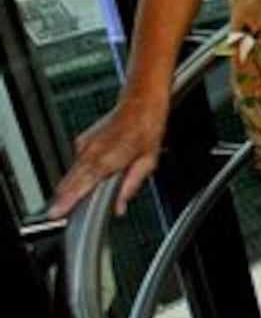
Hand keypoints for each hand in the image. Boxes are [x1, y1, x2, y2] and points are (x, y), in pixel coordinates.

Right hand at [50, 93, 167, 218]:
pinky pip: (75, 162)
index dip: (68, 200)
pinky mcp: (82, 141)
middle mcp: (91, 151)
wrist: (141, 103)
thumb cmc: (147, 128)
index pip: (81, 185)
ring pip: (70, 172)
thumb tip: (120, 207)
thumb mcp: (147, 162)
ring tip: (73, 200)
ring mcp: (84, 145)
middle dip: (65, 198)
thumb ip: (130, 187)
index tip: (56, 213)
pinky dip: (78, 173)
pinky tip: (88, 178)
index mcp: (108, 158)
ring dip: (72, 186)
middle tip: (60, 214)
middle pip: (69, 181)